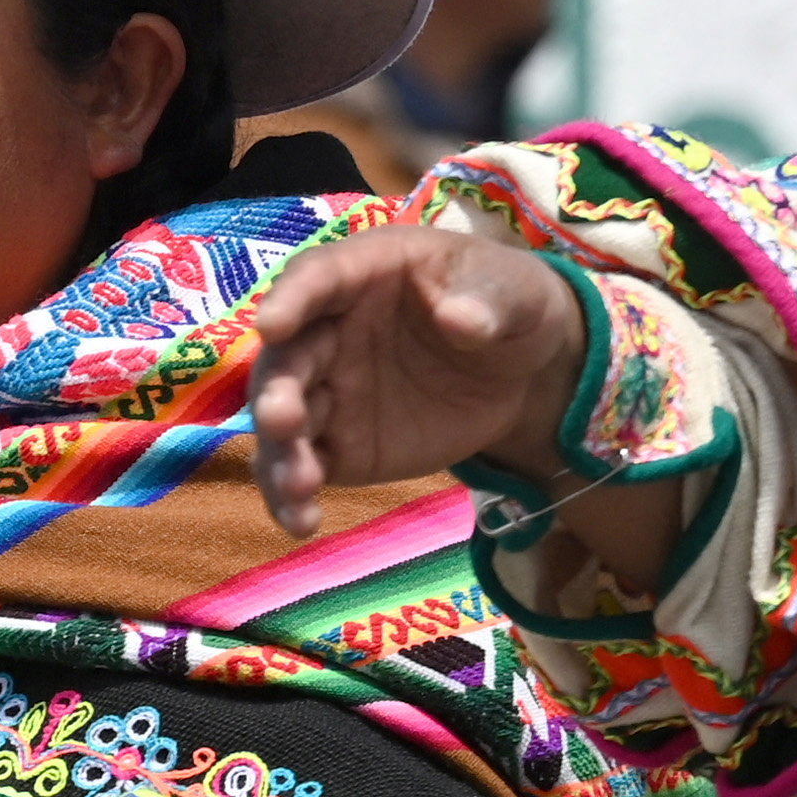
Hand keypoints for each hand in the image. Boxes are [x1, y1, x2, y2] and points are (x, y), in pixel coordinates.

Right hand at [247, 230, 588, 541]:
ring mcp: (330, 389)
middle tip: (281, 421)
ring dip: (281, 452)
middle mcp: (329, 329)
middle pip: (287, 357)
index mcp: (365, 272)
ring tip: (299, 486)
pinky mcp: (340, 444)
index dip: (291, 299)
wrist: (523, 372)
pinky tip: (301, 523)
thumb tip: (462, 320)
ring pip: (285, 419)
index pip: (317, 278)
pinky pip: (305, 467)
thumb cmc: (508, 306)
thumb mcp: (516, 291)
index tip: (272, 326)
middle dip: (277, 390)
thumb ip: (488, 301)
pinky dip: (293, 497)